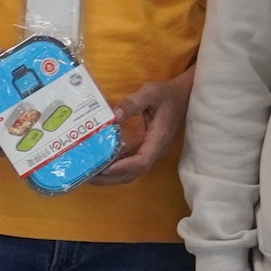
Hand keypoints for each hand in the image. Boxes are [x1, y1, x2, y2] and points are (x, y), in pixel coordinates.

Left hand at [88, 68, 192, 185]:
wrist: (183, 96)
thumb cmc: (167, 94)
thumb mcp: (151, 93)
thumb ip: (133, 102)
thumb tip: (114, 116)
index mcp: (158, 140)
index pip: (141, 161)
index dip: (122, 167)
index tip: (104, 169)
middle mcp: (155, 151)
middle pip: (133, 173)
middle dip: (111, 178)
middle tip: (87, 177)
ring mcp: (150, 151)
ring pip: (131, 171)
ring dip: (111, 176)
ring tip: (88, 173)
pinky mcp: (145, 148)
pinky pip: (130, 162)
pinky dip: (114, 166)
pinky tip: (99, 162)